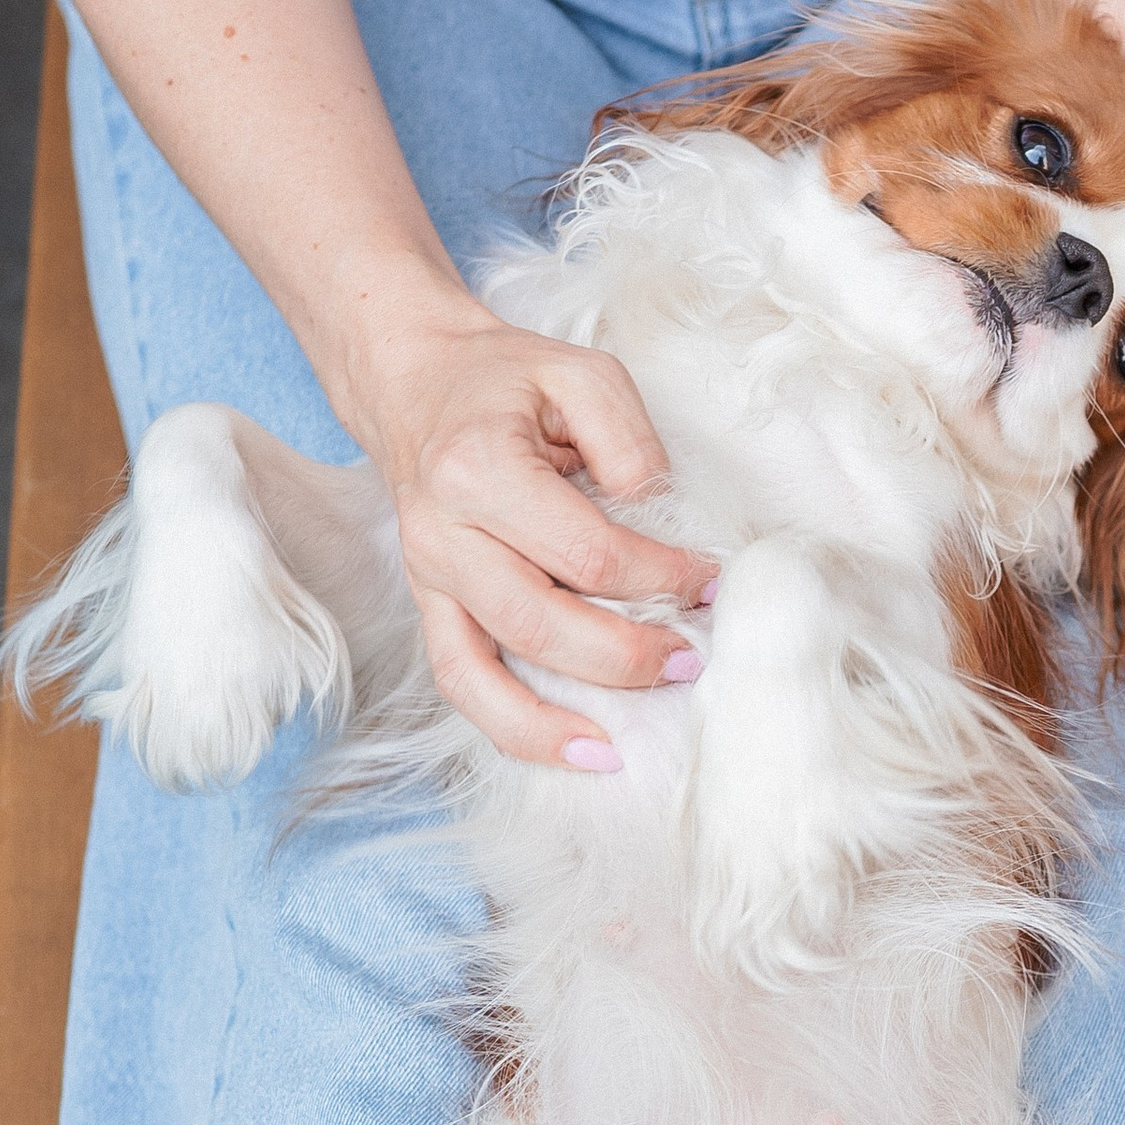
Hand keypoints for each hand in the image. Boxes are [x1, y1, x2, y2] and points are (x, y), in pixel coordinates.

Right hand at [354, 304, 714, 767]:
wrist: (415, 382)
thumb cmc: (507, 380)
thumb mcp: (582, 373)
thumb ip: (630, 442)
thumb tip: (659, 522)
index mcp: (479, 470)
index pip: (588, 552)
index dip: (660, 577)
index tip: (709, 580)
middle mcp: (444, 534)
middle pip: (541, 623)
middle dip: (625, 656)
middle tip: (690, 660)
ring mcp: (429, 579)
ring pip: (486, 674)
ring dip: (558, 720)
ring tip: (620, 748)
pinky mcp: (430, 606)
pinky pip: (460, 684)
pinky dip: (512, 729)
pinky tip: (570, 751)